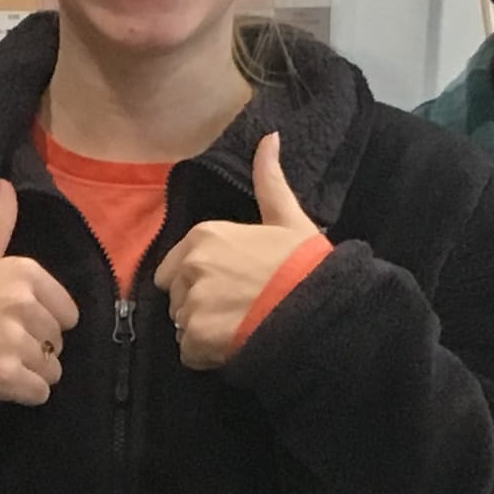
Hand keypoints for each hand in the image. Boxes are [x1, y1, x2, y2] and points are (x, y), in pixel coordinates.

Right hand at [0, 179, 80, 405]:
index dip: (45, 321)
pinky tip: (3, 382)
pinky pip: (40, 393)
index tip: (18, 321)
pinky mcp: (7, 376)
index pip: (68, 313)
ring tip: (1, 362)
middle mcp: (24, 305)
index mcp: (24, 273)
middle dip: (37, 348)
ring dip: (31, 372)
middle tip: (3, 343)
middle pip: (58, 342)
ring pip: (52, 369)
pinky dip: (25, 393)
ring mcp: (15, 342)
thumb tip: (6, 183)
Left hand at [153, 132, 321, 368]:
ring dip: (205, 332)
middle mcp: (190, 267)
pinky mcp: (196, 339)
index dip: (201, 280)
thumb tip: (270, 137)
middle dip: (200, 305)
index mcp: (204, 236)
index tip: (231, 287)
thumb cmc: (304, 266)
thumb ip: (269, 180)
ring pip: (183, 325)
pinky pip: (189, 353)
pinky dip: (207, 356)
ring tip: (241, 328)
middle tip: (239, 309)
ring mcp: (191, 304)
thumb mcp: (287, 218)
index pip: (174, 267)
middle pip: (177, 296)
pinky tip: (235, 346)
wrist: (319, 311)